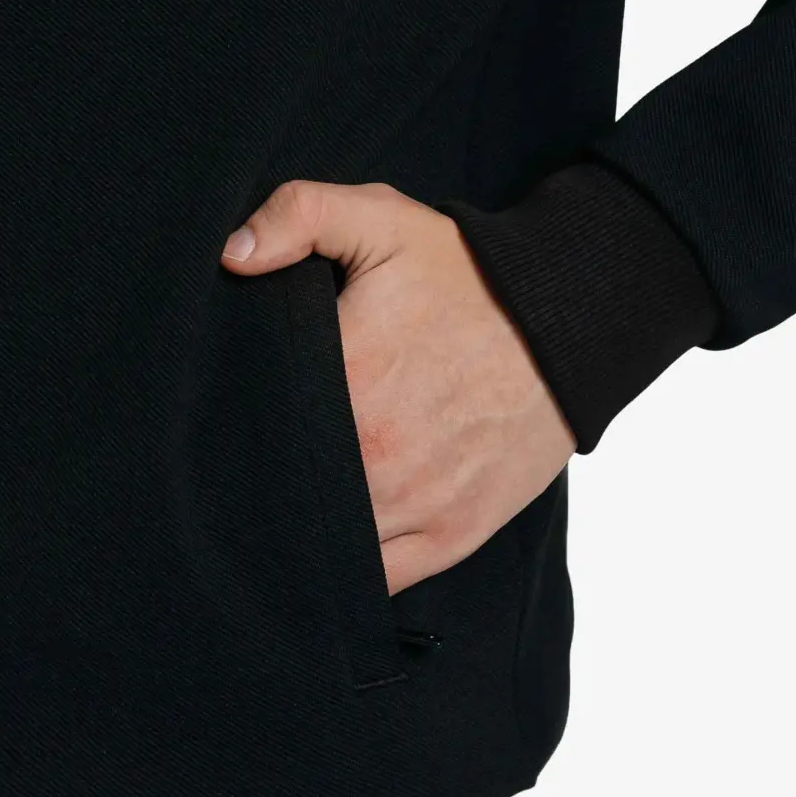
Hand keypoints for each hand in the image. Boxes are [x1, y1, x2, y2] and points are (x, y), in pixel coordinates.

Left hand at [220, 180, 575, 595]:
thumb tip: (231, 259)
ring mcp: (413, 505)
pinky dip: (349, 574)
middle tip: (245, 477)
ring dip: (301, 536)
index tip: (223, 430)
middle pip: (284, 496)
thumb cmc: (473, 279)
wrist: (572, 326)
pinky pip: (377, 581)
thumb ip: (298, 216)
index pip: (255, 432)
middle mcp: (373, 457)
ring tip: (283, 516)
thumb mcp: (384, 218)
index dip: (231, 435)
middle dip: (259, 490)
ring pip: (326, 547)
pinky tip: (330, 553)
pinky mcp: (450, 536)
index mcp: (345, 382)